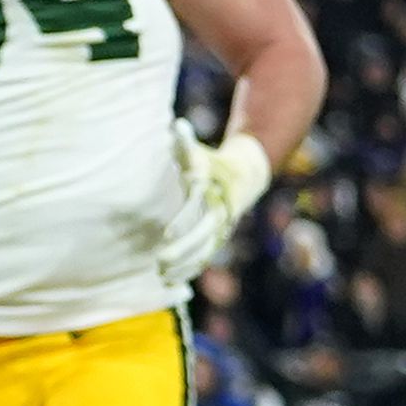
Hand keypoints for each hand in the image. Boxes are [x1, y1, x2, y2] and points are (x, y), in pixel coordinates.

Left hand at [156, 125, 273, 291]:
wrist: (246, 174)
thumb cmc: (211, 161)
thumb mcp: (199, 151)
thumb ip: (185, 142)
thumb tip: (178, 126)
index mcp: (211, 189)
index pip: (196, 207)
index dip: (182, 221)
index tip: (165, 234)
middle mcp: (218, 210)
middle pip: (202, 234)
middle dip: (182, 249)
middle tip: (160, 260)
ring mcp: (221, 226)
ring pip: (204, 250)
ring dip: (184, 263)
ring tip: (161, 273)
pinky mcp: (219, 237)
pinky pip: (206, 256)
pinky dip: (190, 268)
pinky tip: (172, 279)